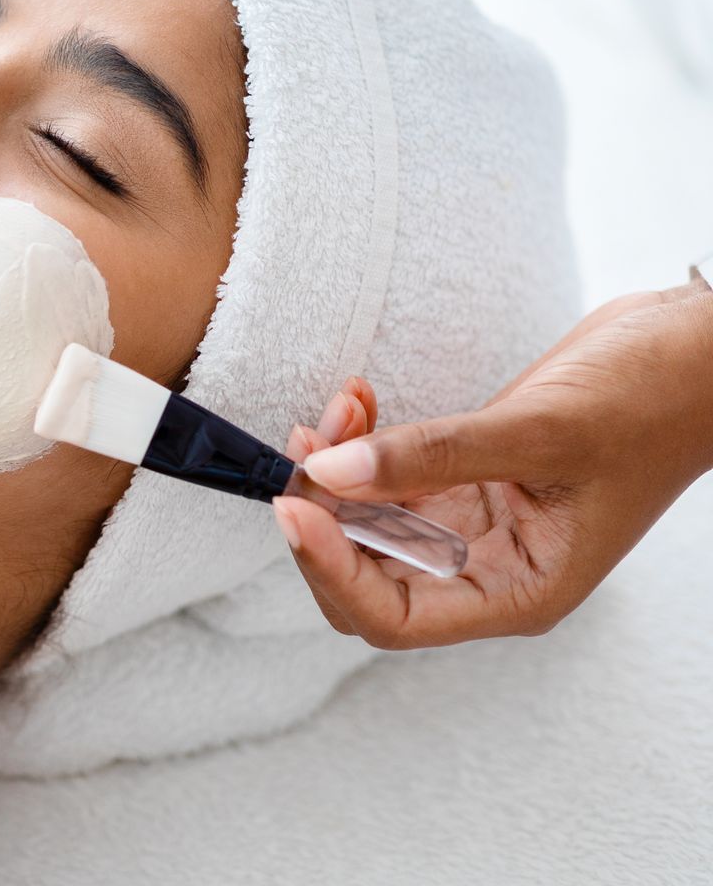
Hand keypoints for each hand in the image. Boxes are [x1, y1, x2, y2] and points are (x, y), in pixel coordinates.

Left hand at [273, 278, 712, 647]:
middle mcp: (487, 566)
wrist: (693, 351)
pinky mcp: (462, 473)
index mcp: (519, 590)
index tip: (295, 508)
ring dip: (334, 467)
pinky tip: (356, 399)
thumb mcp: (542, 428)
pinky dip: (357, 441)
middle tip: (311, 445)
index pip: (392, 618)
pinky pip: (384, 474)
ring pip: (364, 519)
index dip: (330, 572)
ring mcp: (472, 519)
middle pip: (362, 575)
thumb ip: (432, 454)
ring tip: (341, 406)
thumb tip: (330, 473)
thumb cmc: (653, 400)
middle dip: (323, 515)